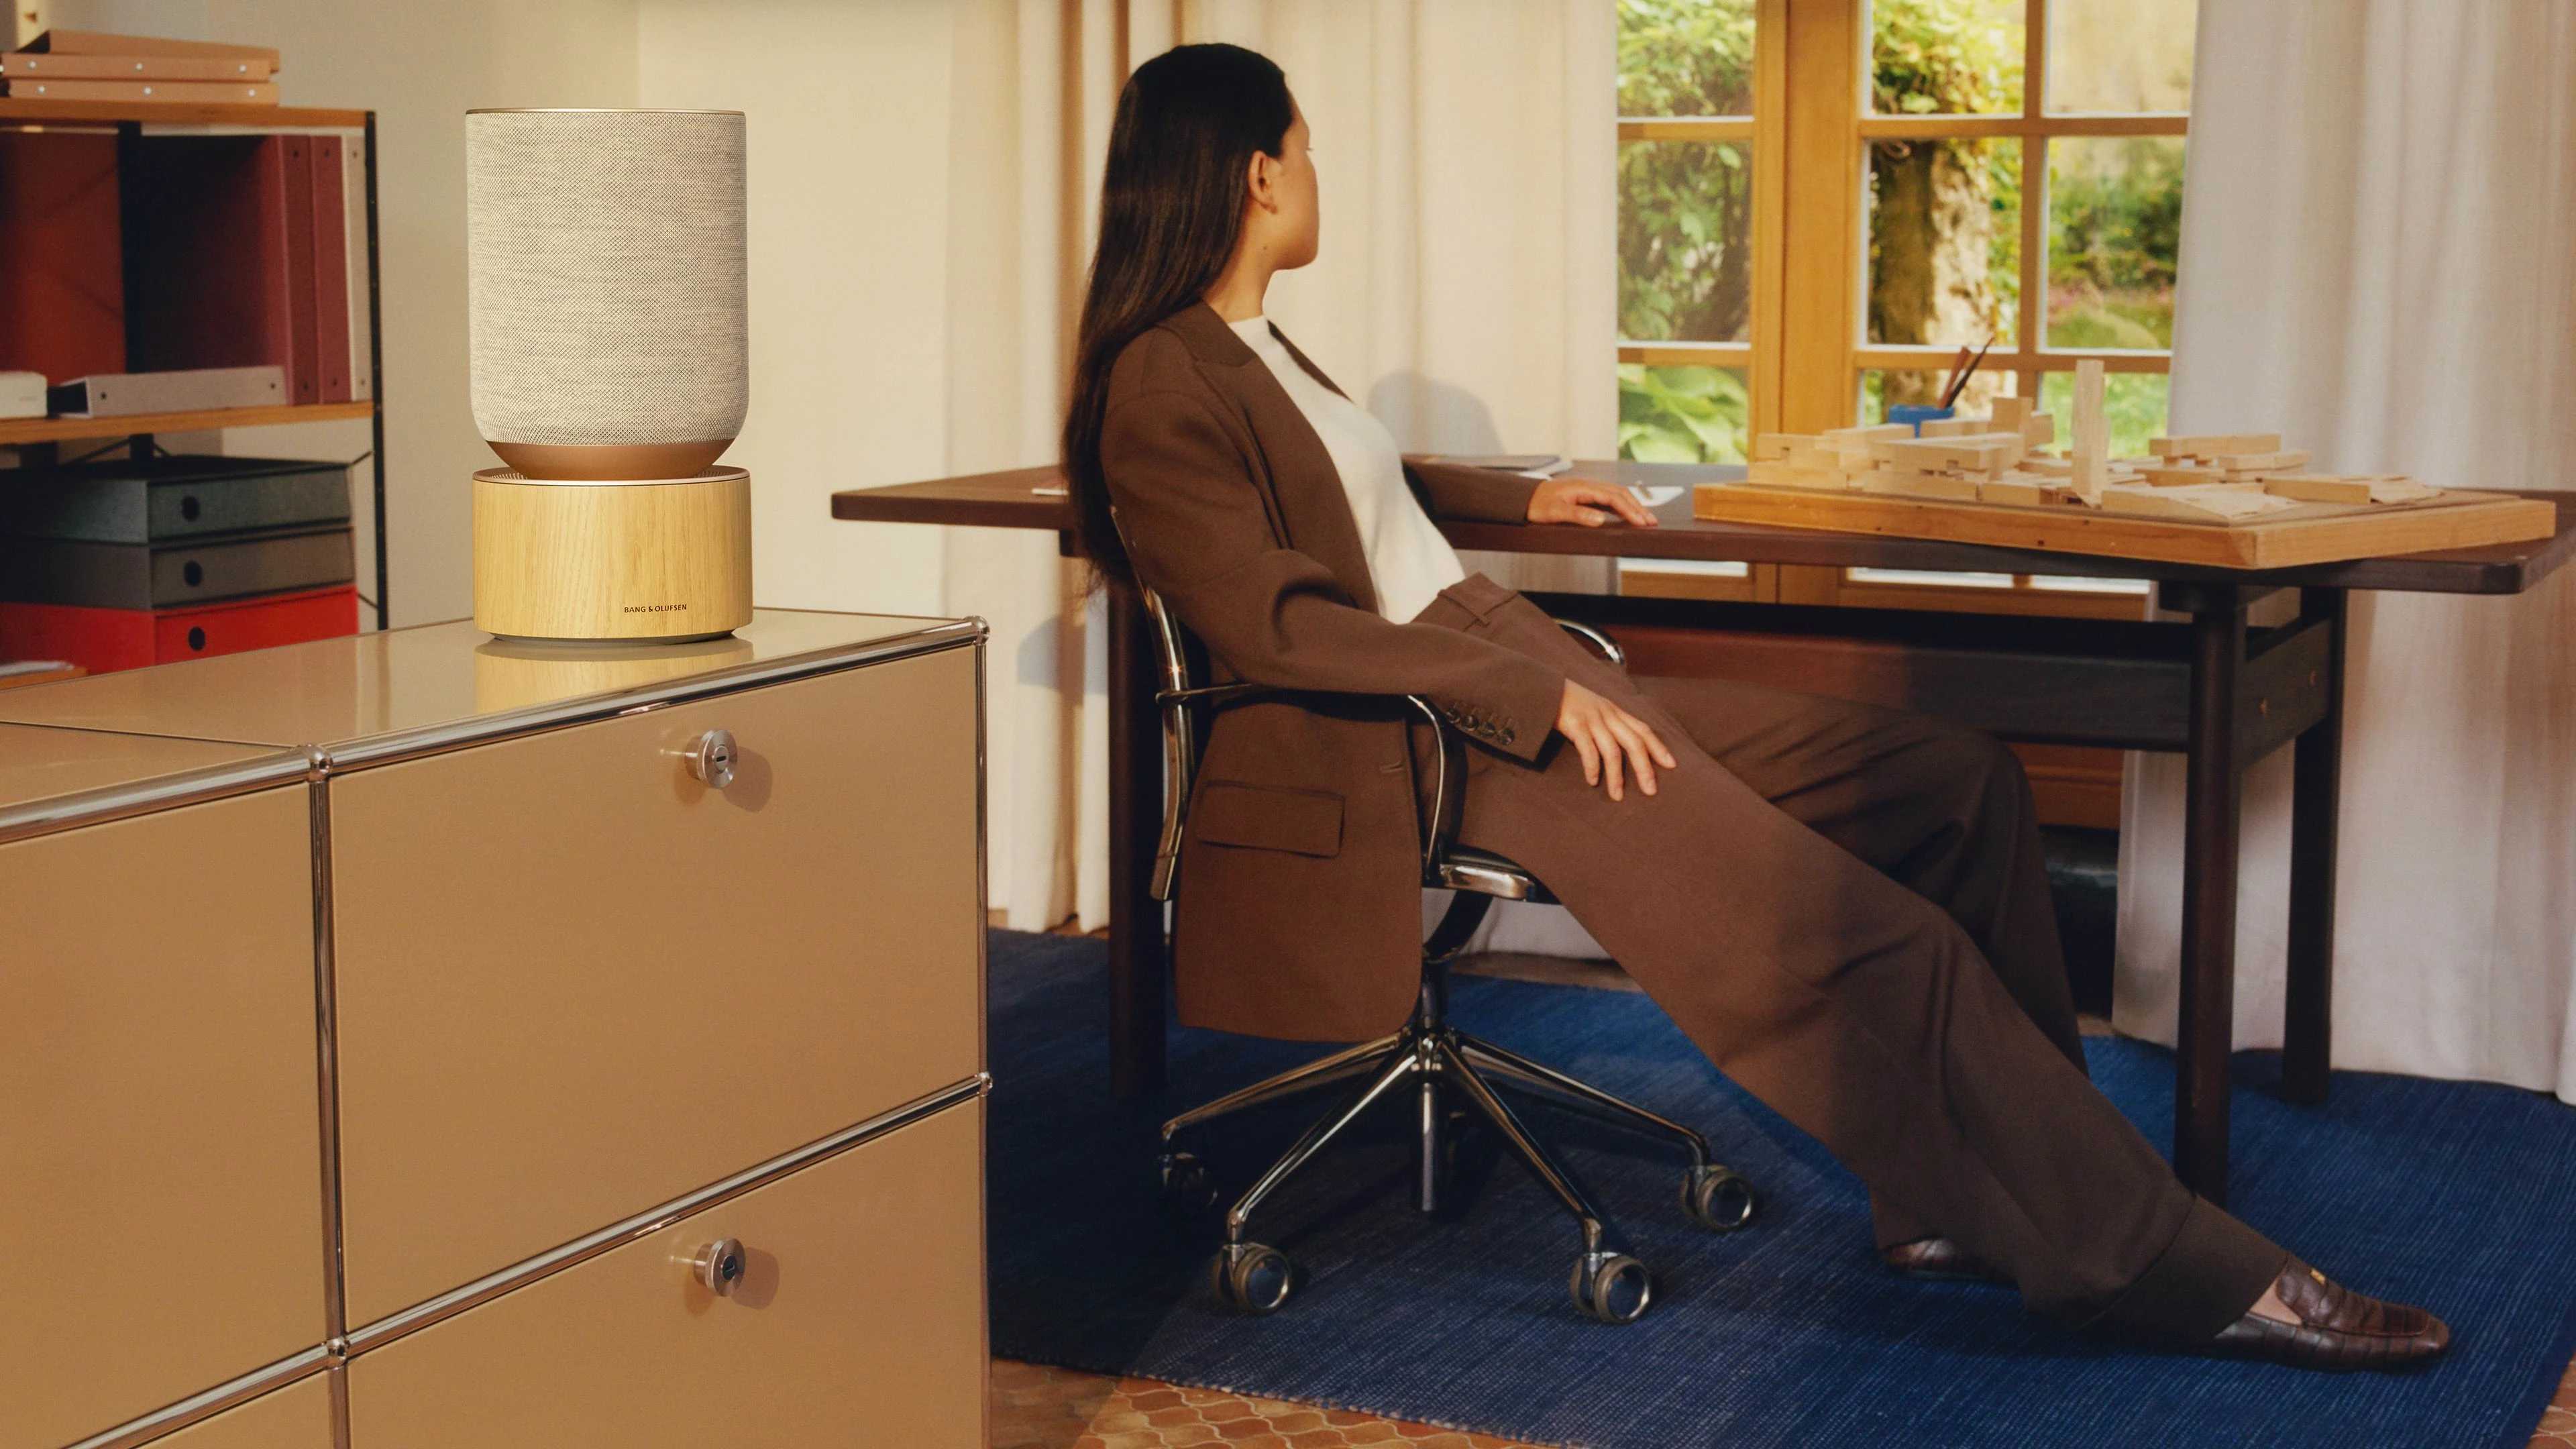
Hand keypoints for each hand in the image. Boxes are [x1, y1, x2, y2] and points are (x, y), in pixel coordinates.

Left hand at [1527, 477, 1660, 528]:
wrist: (1524, 498)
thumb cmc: (1537, 505)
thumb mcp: (1555, 513)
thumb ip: (1578, 515)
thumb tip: (1600, 519)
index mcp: (1583, 488)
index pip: (1613, 497)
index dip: (1629, 509)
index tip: (1641, 521)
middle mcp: (1589, 486)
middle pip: (1620, 493)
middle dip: (1637, 507)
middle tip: (1652, 522)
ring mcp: (1588, 490)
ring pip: (1616, 495)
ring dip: (1632, 506)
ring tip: (1646, 519)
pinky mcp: (1586, 496)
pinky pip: (1609, 499)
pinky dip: (1622, 507)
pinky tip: (1628, 515)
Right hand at [1556, 679, 1677, 800]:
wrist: (1544, 687)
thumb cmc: (1570, 702)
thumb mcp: (1596, 708)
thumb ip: (1610, 722)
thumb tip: (1624, 745)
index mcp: (1615, 711)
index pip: (1643, 730)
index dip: (1658, 747)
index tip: (1672, 765)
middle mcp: (1608, 714)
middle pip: (1634, 742)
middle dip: (1644, 768)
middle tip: (1651, 791)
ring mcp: (1592, 719)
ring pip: (1612, 750)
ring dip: (1617, 776)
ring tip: (1617, 796)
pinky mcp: (1575, 725)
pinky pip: (1588, 750)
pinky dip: (1592, 768)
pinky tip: (1593, 781)